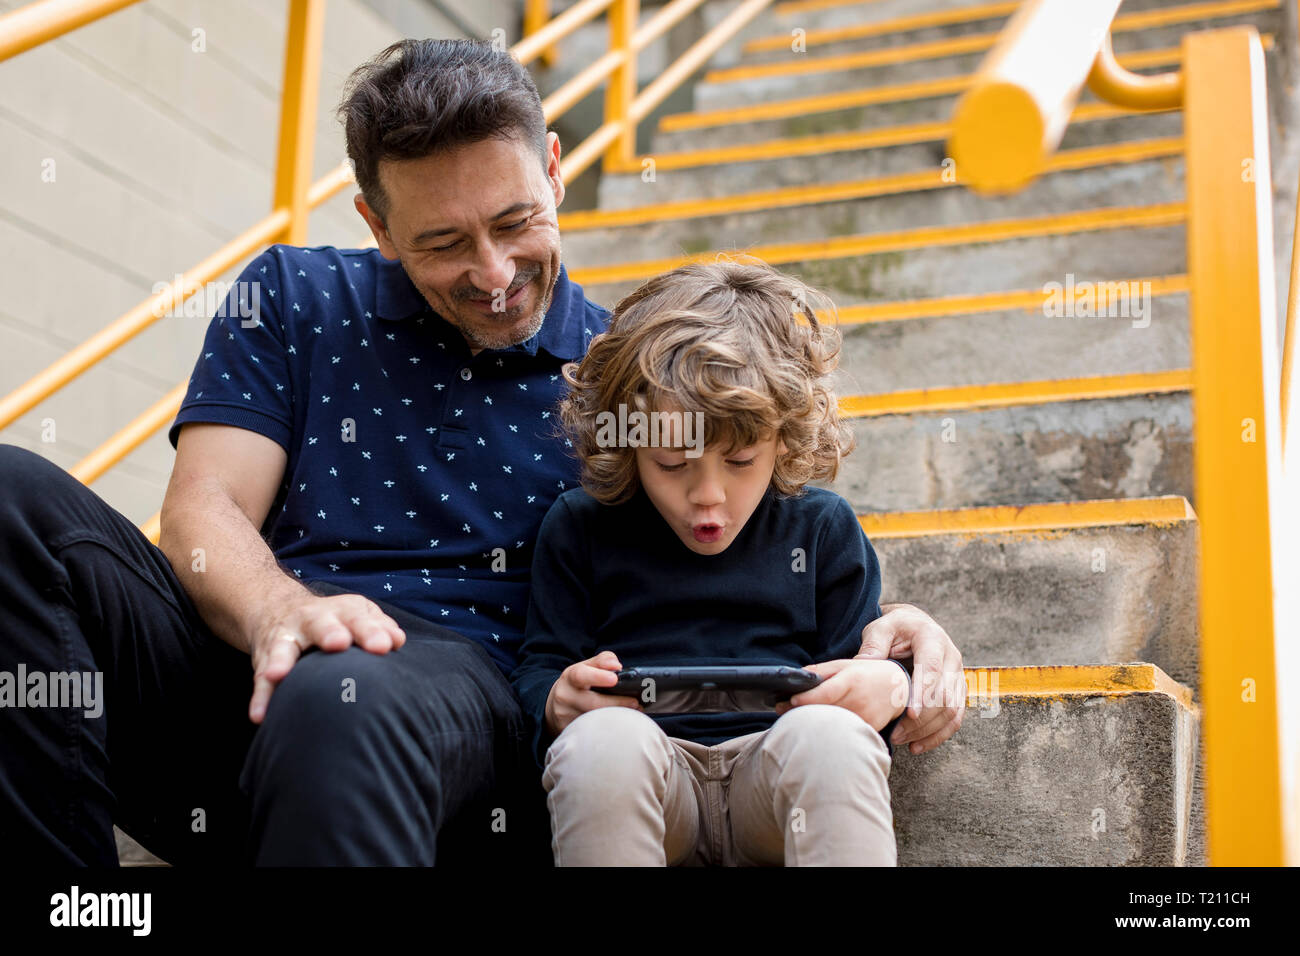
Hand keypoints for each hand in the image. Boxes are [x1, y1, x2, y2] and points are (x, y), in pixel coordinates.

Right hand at [248, 592, 406, 723]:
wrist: (280, 608)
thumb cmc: (334, 620)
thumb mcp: (358, 615)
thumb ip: (378, 627)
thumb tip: (397, 640)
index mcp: (342, 611)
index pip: (359, 619)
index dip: (371, 631)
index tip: (385, 645)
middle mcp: (312, 620)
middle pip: (320, 624)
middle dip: (329, 632)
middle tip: (339, 643)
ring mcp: (286, 637)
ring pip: (283, 648)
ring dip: (281, 661)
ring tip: (278, 675)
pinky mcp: (266, 658)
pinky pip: (261, 679)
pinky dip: (260, 696)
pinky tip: (260, 715)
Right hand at [543, 650, 640, 736]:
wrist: (555, 706)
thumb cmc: (576, 684)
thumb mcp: (585, 667)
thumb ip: (602, 661)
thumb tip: (617, 666)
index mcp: (570, 678)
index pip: (581, 675)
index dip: (598, 677)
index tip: (614, 678)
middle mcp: (565, 697)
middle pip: (593, 703)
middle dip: (617, 703)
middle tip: (635, 702)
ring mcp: (566, 717)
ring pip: (595, 720)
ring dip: (616, 717)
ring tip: (632, 713)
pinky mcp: (569, 732)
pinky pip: (592, 733)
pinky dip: (608, 729)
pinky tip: (619, 726)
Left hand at [774, 658, 907, 731]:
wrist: (897, 687)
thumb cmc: (867, 673)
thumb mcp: (844, 664)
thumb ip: (821, 670)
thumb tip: (797, 676)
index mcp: (851, 680)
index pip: (825, 693)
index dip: (805, 699)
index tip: (789, 701)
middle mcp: (859, 700)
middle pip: (825, 711)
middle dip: (802, 712)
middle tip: (781, 710)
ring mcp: (865, 717)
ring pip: (833, 724)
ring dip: (814, 722)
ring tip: (798, 718)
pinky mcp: (870, 729)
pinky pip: (845, 732)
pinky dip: (830, 730)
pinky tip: (820, 726)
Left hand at [856, 603, 964, 753]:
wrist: (913, 626)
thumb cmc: (894, 628)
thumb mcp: (880, 628)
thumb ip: (873, 645)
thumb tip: (862, 664)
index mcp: (933, 638)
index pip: (933, 669)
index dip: (923, 693)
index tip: (909, 714)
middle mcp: (951, 657)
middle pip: (945, 694)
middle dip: (922, 718)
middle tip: (896, 733)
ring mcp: (958, 675)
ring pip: (952, 709)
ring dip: (928, 730)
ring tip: (901, 741)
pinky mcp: (958, 690)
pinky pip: (955, 717)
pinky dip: (938, 735)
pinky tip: (917, 746)